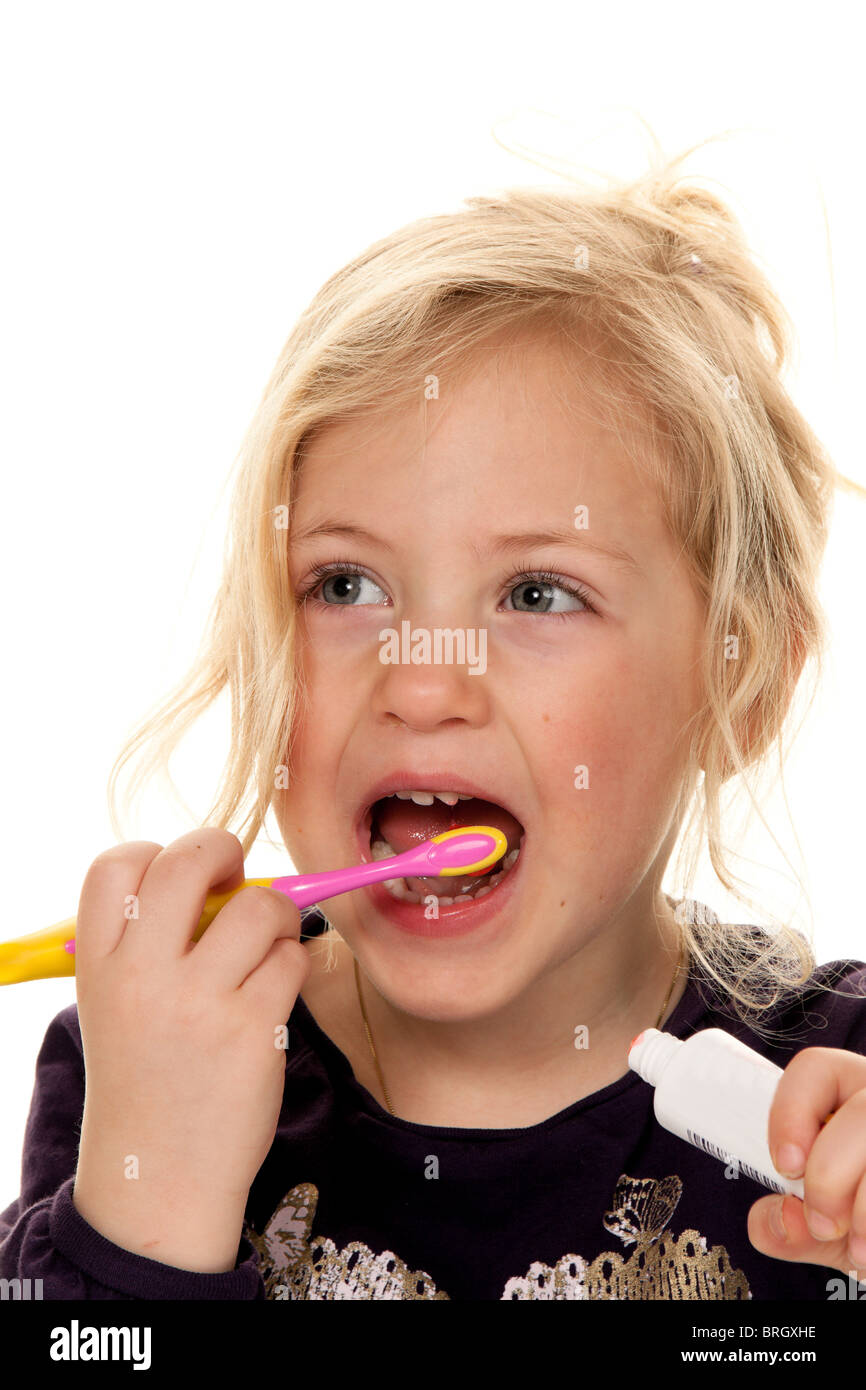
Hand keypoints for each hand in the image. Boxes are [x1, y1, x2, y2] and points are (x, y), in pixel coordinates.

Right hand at [73, 828, 309, 1268]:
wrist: (159, 1178)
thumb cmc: (148, 1079)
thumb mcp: (117, 1005)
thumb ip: (151, 941)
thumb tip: (229, 882)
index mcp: (99, 965)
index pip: (115, 864)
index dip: (157, 853)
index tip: (185, 881)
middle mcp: (142, 975)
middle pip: (190, 861)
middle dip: (226, 851)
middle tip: (238, 879)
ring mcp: (199, 1001)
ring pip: (262, 907)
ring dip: (278, 916)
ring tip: (267, 944)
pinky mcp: (252, 1029)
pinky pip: (294, 958)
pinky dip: (294, 965)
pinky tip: (274, 995)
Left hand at [747, 1046, 865, 1277]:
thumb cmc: (865, 1229)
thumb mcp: (828, 1233)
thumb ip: (790, 1226)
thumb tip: (775, 1220)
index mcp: (852, 1095)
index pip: (818, 1068)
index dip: (792, 1114)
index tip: (786, 1166)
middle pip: (861, 1112)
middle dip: (830, 1176)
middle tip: (823, 1223)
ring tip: (859, 1248)